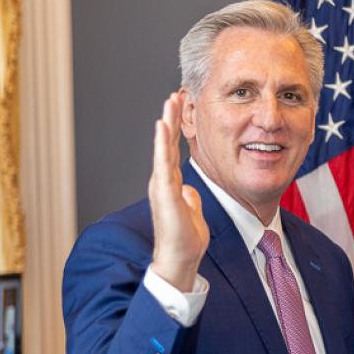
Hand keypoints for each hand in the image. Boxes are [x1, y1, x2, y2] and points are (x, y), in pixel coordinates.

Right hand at [149, 92, 208, 291]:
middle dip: (170, 118)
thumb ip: (190, 198)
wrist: (180, 259)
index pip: (172, 150)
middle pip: (166, 143)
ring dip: (166, 124)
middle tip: (174, 95)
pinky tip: (161, 126)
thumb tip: (190, 191)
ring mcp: (162, 185)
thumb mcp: (192, 212)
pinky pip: (163, 162)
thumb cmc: (186, 240)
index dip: (175, 130)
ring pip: (163, 147)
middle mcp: (163, 181)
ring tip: (169, 102)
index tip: (179, 110)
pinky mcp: (164, 191)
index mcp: (171, 184)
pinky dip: (161, 143)